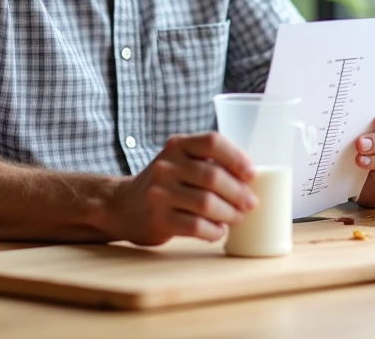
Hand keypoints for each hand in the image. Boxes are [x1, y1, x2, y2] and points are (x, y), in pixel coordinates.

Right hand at [101, 132, 257, 245]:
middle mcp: (166, 165)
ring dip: (229, 214)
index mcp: (178, 145)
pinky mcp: (157, 218)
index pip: (212, 142)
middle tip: (251, 204)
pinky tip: (218, 231)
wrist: (122, 205)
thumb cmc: (165, 184)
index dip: (237, 157)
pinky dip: (214, 231)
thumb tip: (252, 181)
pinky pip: (196, 226)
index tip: (252, 174)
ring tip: (237, 218)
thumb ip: (209, 163)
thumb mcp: (181, 162)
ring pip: (207, 203)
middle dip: (239, 193)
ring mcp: (159, 192)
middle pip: (213, 176)